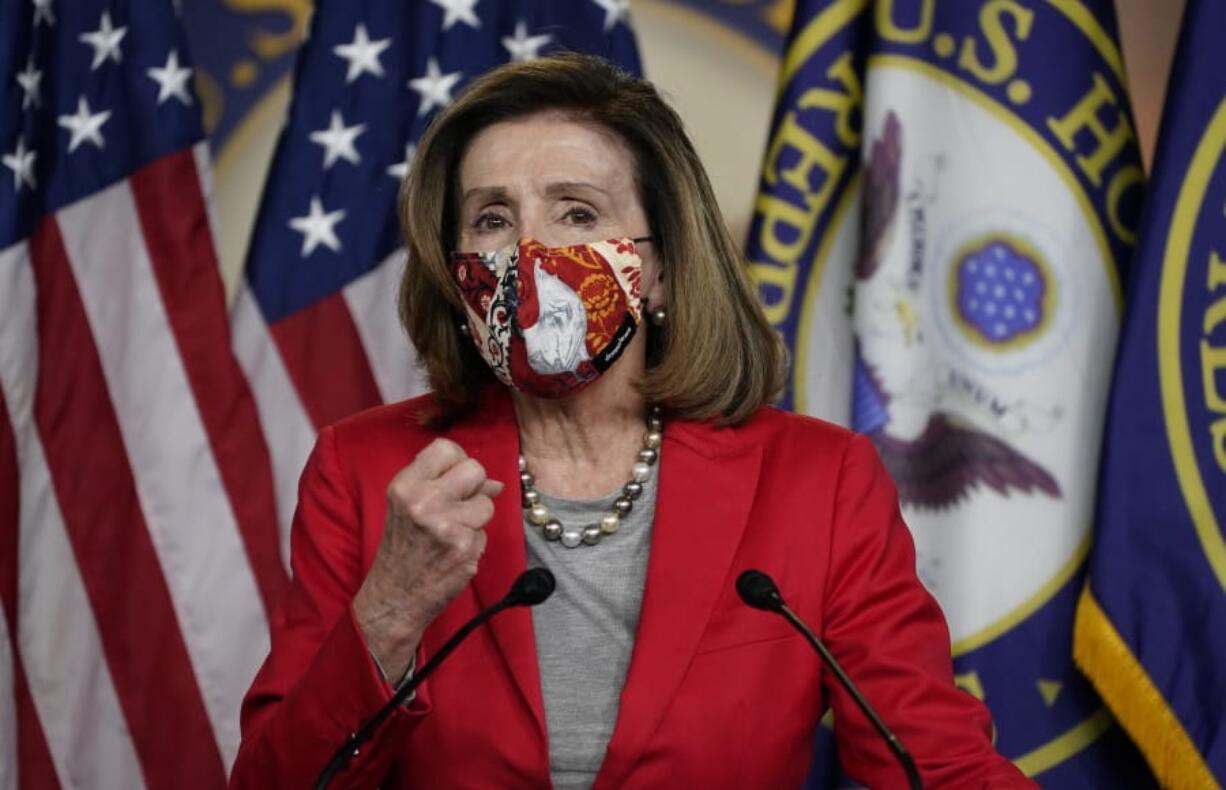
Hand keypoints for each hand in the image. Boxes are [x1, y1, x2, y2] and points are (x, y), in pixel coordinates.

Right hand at [353, 438, 503, 680]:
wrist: (393, 597)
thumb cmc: (403, 549)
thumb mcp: (409, 507)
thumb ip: (444, 485)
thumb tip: (494, 482)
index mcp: (405, 485)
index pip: (446, 448)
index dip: (457, 462)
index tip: (454, 479)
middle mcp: (423, 500)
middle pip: (475, 469)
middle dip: (474, 488)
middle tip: (458, 507)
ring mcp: (444, 524)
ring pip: (486, 503)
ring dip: (476, 519)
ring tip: (450, 534)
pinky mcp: (463, 547)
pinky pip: (484, 533)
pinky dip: (473, 543)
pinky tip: (452, 553)